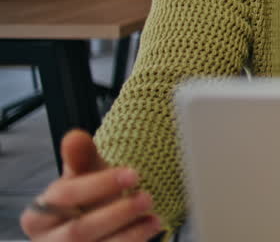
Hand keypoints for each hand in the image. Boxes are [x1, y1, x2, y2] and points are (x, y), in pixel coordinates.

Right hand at [20, 129, 162, 240]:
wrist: (96, 227)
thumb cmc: (87, 199)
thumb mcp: (85, 175)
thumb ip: (80, 157)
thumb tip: (75, 136)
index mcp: (38, 215)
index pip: (64, 197)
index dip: (99, 184)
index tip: (132, 174)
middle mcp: (48, 241)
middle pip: (78, 230)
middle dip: (116, 213)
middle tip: (146, 198)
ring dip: (129, 234)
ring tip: (154, 218)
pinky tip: (150, 228)